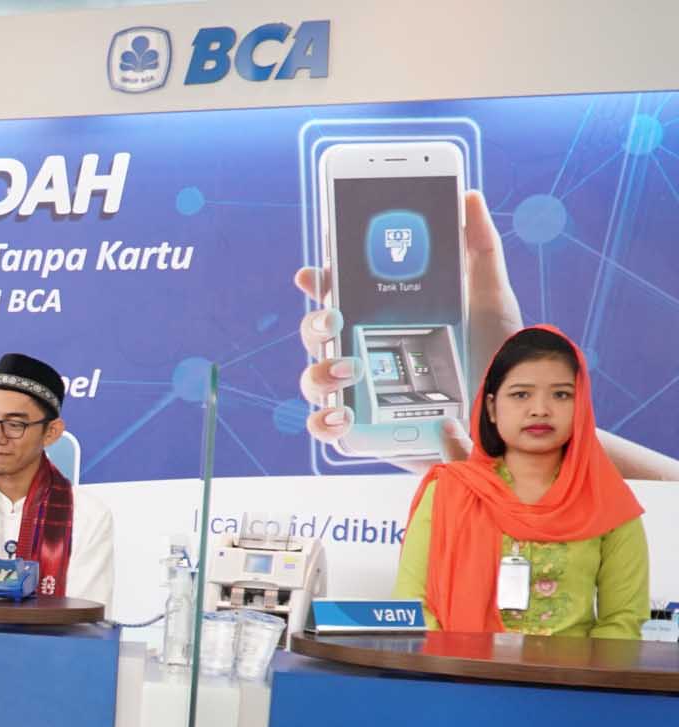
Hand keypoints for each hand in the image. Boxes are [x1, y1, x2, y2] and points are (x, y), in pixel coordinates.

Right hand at [294, 189, 515, 467]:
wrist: (508, 419)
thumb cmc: (495, 358)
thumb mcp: (491, 298)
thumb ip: (478, 248)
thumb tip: (468, 197)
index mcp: (387, 319)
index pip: (340, 294)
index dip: (321, 281)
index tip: (315, 272)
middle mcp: (366, 353)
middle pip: (319, 334)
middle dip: (315, 323)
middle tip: (335, 317)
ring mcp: (361, 392)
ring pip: (314, 379)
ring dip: (320, 371)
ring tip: (348, 368)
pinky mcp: (365, 431)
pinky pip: (325, 428)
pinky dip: (323, 422)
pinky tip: (341, 414)